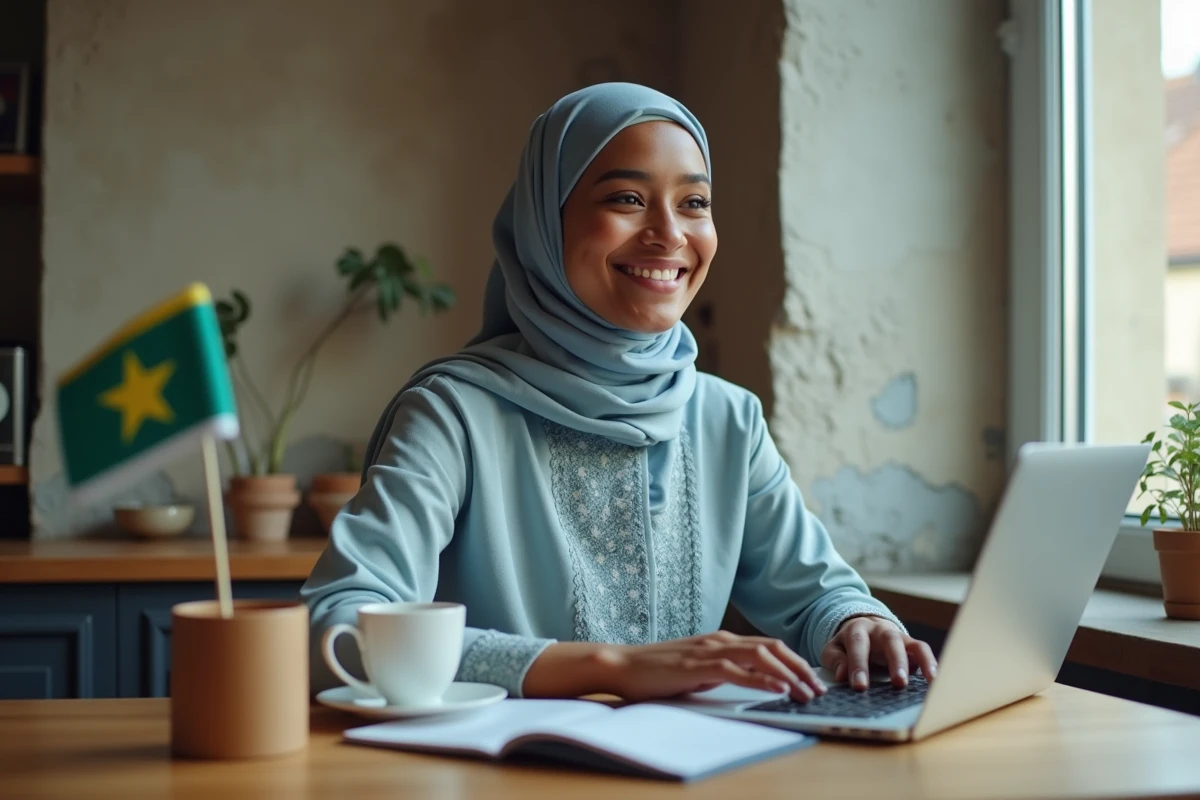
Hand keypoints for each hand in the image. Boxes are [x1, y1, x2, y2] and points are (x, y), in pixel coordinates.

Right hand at [599, 631, 826, 702]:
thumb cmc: (656, 671)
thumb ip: (721, 671)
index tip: (812, 680)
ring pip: (760, 656)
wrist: (622, 665)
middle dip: (799, 667)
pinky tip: (778, 688)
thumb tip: (745, 680)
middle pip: (772, 647)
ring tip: (805, 691)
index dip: (794, 661)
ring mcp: (708, 651)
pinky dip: (761, 678)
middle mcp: (719, 640)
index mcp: (721, 640)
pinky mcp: (697, 666)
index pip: (768, 646)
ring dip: (787, 674)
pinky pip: (736, 670)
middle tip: (818, 688)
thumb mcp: (697, 670)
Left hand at [821, 616, 937, 690]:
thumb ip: (835, 660)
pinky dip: (930, 663)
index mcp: (858, 629)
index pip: (858, 645)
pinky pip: (923, 650)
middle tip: (899, 684)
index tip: (859, 687)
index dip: (859, 665)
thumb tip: (842, 675)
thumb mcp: (833, 649)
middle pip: (890, 640)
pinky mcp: (910, 645)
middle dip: (895, 662)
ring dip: (921, 661)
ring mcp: (898, 636)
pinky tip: (934, 680)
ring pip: (913, 644)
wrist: (862, 628)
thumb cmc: (847, 645)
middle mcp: (881, 629)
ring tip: (929, 681)